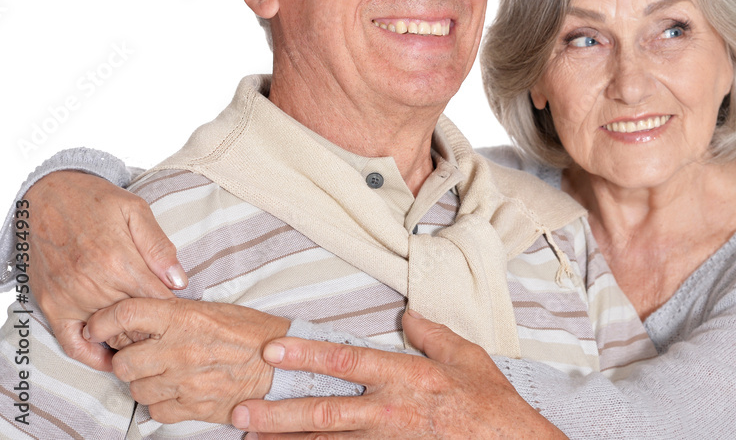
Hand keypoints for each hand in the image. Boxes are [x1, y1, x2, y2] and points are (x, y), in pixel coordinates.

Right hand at [26, 171, 187, 369]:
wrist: (45, 195)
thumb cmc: (95, 201)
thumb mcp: (136, 210)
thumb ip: (159, 247)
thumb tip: (179, 281)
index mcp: (120, 260)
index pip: (159, 301)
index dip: (174, 309)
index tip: (183, 312)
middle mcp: (93, 284)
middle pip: (137, 321)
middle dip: (155, 325)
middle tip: (169, 327)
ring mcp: (70, 297)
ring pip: (110, 334)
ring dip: (130, 337)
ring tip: (147, 336)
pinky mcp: (51, 306)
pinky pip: (72, 342)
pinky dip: (92, 355)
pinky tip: (111, 356)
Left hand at [85, 297, 290, 424]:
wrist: (283, 365)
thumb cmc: (251, 333)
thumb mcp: (214, 310)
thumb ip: (175, 314)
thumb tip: (139, 320)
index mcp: (185, 317)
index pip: (126, 314)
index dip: (102, 321)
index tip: (97, 327)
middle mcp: (180, 349)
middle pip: (124, 361)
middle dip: (127, 360)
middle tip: (140, 356)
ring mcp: (186, 381)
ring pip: (137, 389)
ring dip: (144, 383)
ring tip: (164, 373)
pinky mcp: (194, 407)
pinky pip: (156, 411)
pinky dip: (161, 403)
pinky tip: (177, 391)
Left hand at [232, 310, 566, 438]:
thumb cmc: (488, 401)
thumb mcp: (465, 354)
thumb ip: (430, 333)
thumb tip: (406, 315)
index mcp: (405, 375)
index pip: (347, 360)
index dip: (308, 352)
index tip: (274, 348)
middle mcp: (390, 410)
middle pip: (324, 411)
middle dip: (278, 412)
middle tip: (240, 410)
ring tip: (251, 439)